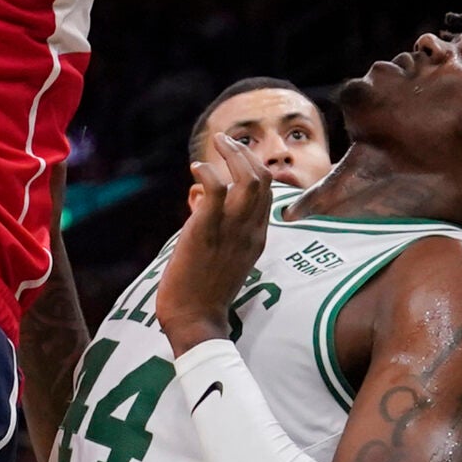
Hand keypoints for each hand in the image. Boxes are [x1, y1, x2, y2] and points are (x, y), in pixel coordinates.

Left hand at [156, 133, 272, 352]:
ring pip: (248, 178)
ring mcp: (231, 230)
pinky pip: (217, 189)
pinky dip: (208, 172)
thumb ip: (217, 228)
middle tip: (225, 141)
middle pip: (262, 179)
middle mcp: (250, 231)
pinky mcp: (207, 231)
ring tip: (217, 142)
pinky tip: (196, 169)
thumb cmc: (202, 292)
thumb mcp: (222, 258)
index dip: (253, 168)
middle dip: (245, 153)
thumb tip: (199, 200)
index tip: (234, 156)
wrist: (194, 321)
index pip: (267, 193)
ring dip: (232, 154)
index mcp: (257, 238)